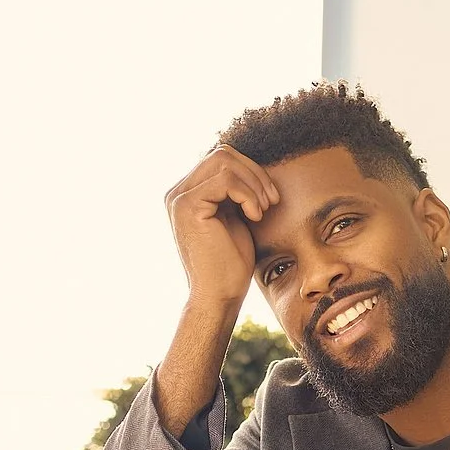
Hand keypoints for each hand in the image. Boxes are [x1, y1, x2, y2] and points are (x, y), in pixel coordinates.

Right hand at [164, 145, 280, 320]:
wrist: (218, 296)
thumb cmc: (230, 265)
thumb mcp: (234, 217)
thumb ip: (233, 191)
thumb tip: (247, 163)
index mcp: (187, 193)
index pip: (221, 158)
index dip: (251, 171)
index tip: (270, 198)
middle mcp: (177, 192)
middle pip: (222, 153)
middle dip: (254, 173)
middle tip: (272, 201)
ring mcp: (179, 198)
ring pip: (224, 161)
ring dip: (253, 183)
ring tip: (263, 210)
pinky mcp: (187, 206)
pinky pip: (226, 180)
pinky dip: (248, 195)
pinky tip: (255, 216)